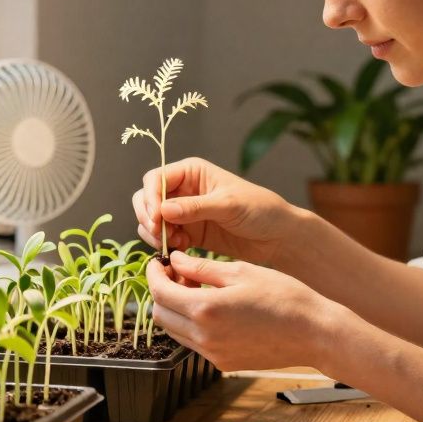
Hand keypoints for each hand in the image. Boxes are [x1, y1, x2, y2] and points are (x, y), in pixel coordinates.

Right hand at [132, 157, 293, 265]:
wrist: (277, 236)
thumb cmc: (259, 210)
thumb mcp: (228, 205)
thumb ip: (196, 207)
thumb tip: (163, 210)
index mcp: (192, 172)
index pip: (155, 179)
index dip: (150, 198)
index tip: (157, 219)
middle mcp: (183, 189)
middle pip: (146, 199)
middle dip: (148, 217)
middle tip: (160, 235)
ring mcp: (183, 212)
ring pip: (151, 220)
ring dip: (156, 234)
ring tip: (177, 243)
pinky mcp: (188, 233)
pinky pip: (164, 238)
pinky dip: (166, 245)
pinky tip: (184, 249)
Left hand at [145, 250, 345, 371]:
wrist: (314, 334)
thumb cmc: (284, 297)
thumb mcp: (241, 271)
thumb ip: (201, 268)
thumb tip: (175, 262)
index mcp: (205, 309)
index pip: (160, 292)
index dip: (154, 274)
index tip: (159, 262)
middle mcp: (204, 337)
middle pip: (161, 314)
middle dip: (162, 291)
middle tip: (179, 273)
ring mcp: (213, 354)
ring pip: (175, 331)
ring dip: (176, 309)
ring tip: (198, 289)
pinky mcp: (223, 363)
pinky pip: (194, 342)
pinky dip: (193, 324)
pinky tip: (213, 308)